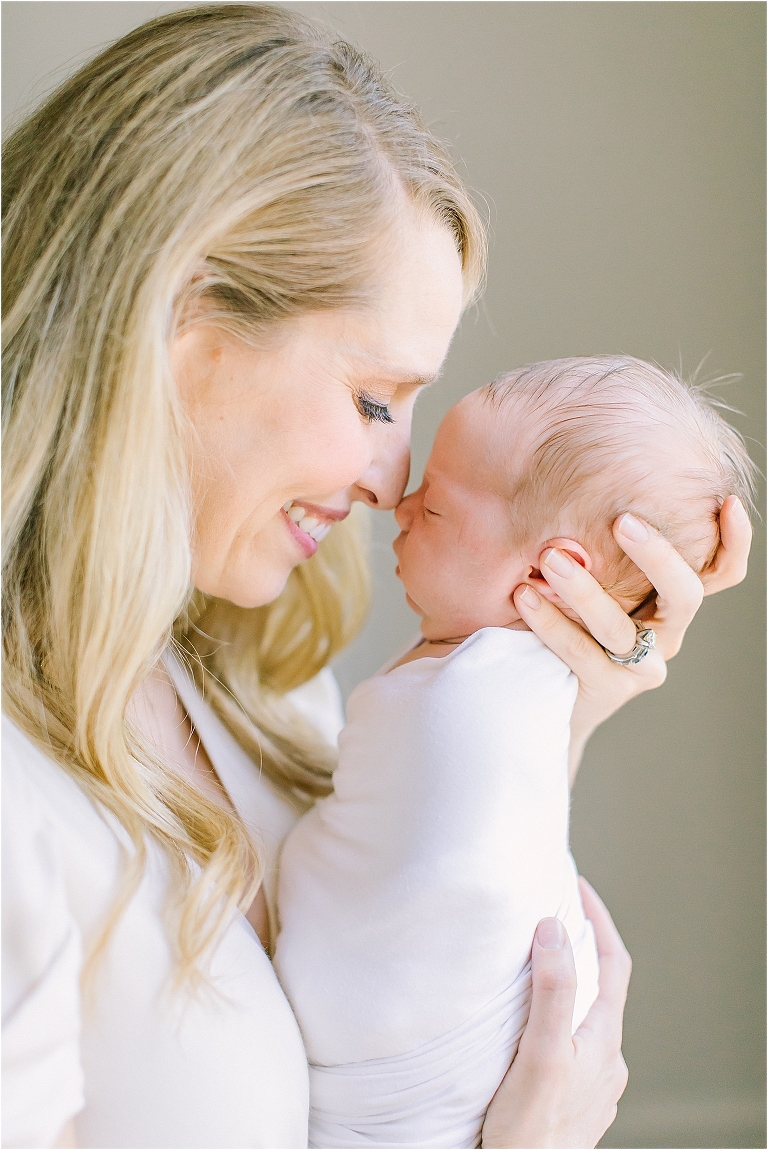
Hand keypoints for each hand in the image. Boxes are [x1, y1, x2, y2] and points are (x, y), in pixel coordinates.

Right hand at [481, 879, 630, 1149]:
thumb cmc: (529, 1130)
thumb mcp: (541, 1053)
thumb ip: (551, 991)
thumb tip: (554, 928)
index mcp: (604, 1039)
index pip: (614, 961)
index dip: (598, 918)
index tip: (577, 885)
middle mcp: (608, 1060)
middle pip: (600, 988)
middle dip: (578, 948)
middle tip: (548, 916)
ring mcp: (595, 1085)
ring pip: (584, 1020)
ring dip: (566, 987)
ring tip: (532, 967)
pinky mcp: (574, 1103)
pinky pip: (572, 1047)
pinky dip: (557, 1022)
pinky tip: (529, 1028)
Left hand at [512, 496, 751, 778]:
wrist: (546, 700)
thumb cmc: (568, 621)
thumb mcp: (593, 583)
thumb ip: (599, 551)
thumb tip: (579, 484)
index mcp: (671, 605)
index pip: (720, 574)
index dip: (734, 541)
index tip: (726, 501)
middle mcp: (666, 635)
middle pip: (684, 595)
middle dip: (658, 555)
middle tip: (622, 520)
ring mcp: (640, 667)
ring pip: (620, 628)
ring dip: (584, 590)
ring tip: (551, 557)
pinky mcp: (607, 689)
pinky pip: (581, 653)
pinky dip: (551, 622)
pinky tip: (524, 595)